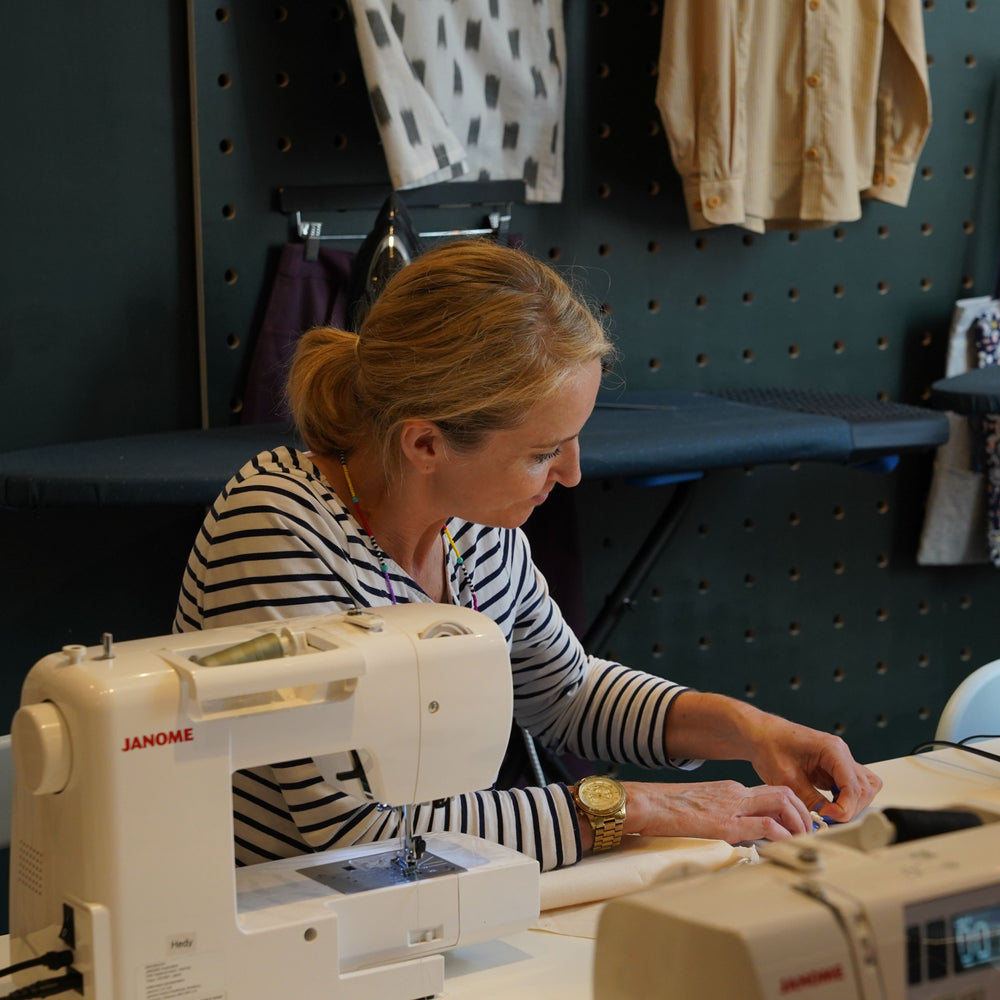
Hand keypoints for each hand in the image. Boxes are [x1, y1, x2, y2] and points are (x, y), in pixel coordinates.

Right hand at [581, 779, 814, 849]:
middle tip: (811, 834)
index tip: (800, 826)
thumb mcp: (698, 810)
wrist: (642, 803)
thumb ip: (719, 817)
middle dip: (803, 813)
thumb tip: (734, 836)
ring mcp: (730, 806)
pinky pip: (764, 827)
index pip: (771, 793)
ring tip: (804, 842)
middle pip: (783, 793)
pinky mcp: (723, 823)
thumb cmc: (662, 809)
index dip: (792, 809)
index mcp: (728, 790)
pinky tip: (787, 846)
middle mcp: (734, 793)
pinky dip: (782, 836)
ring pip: (781, 805)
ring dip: (799, 823)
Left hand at [663, 692, 881, 825]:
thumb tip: (816, 823)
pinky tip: (821, 813)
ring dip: (850, 807)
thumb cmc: (763, 744)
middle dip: (852, 808)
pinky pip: (850, 790)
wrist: (751, 729)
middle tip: (826, 822)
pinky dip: (842, 803)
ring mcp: (838, 761)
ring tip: (823, 819)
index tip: (830, 819)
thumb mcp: (780, 774)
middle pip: (867, 788)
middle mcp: (839, 753)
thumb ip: (801, 797)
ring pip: (864, 789)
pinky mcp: (833, 769)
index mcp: (830, 748)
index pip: (856, 783)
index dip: (848, 806)